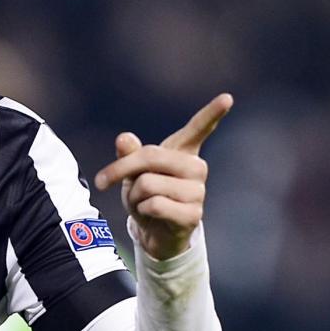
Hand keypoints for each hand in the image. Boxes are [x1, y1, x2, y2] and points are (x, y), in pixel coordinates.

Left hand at [94, 94, 232, 260]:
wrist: (153, 233)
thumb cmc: (144, 196)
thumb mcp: (131, 173)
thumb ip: (129, 154)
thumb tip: (123, 139)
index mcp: (183, 152)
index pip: (198, 129)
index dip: (212, 113)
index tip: (227, 97)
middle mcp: (196, 167)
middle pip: (150, 156)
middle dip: (120, 170)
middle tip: (102, 181)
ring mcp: (198, 191)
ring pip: (148, 183)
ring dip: (133, 196)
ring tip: (143, 203)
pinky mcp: (193, 214)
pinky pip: (155, 205)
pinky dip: (142, 211)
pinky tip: (151, 215)